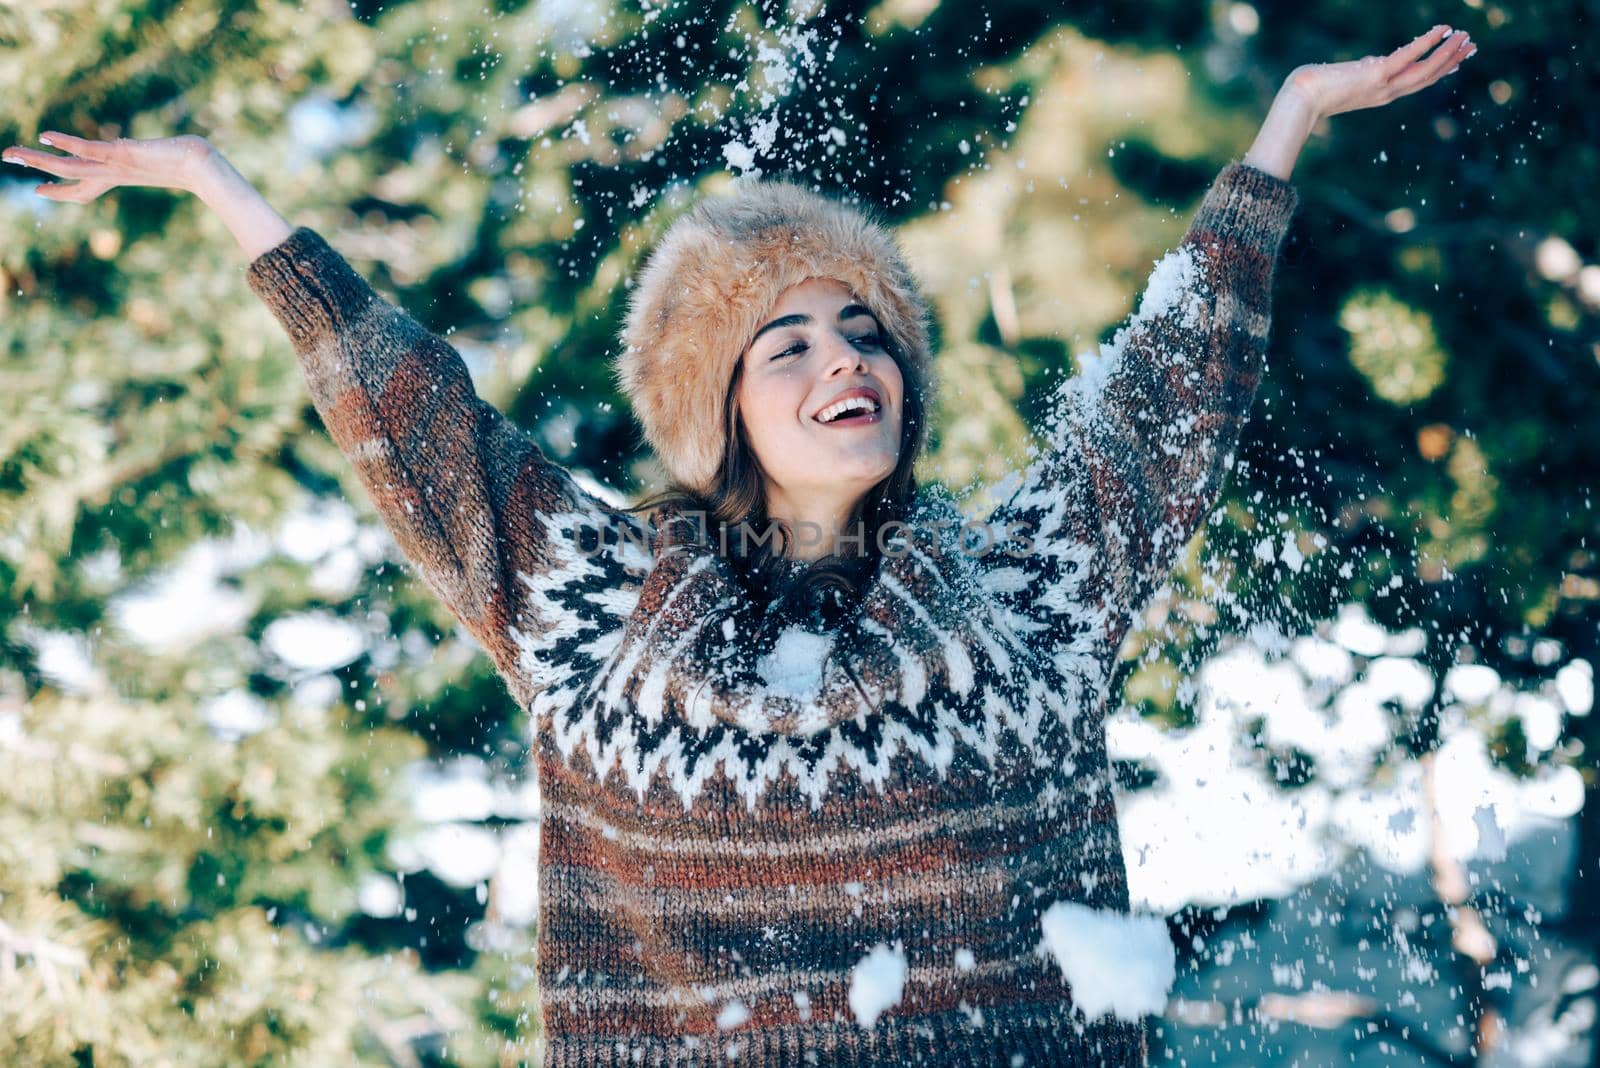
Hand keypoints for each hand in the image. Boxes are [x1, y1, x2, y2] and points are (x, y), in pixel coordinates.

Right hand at [0, 131, 217, 201]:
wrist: (201, 165)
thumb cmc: (187, 162)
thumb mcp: (160, 160)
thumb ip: (150, 158)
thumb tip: (158, 154)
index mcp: (118, 177)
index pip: (83, 189)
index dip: (60, 192)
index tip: (39, 190)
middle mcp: (112, 175)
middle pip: (67, 178)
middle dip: (36, 169)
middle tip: (7, 158)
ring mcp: (114, 166)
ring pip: (69, 167)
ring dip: (38, 160)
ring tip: (12, 154)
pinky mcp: (121, 154)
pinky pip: (88, 150)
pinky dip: (67, 144)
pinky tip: (45, 135)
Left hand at [1283, 25, 1479, 121]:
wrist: (1301, 99)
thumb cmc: (1315, 90)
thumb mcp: (1347, 79)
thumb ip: (1365, 71)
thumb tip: (1374, 63)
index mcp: (1381, 94)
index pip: (1417, 82)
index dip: (1439, 71)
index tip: (1457, 62)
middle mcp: (1386, 93)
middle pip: (1427, 77)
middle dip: (1451, 61)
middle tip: (1472, 46)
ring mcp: (1383, 86)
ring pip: (1425, 70)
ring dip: (1447, 53)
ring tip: (1465, 39)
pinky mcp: (1376, 75)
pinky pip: (1408, 57)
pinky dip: (1427, 43)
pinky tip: (1442, 30)